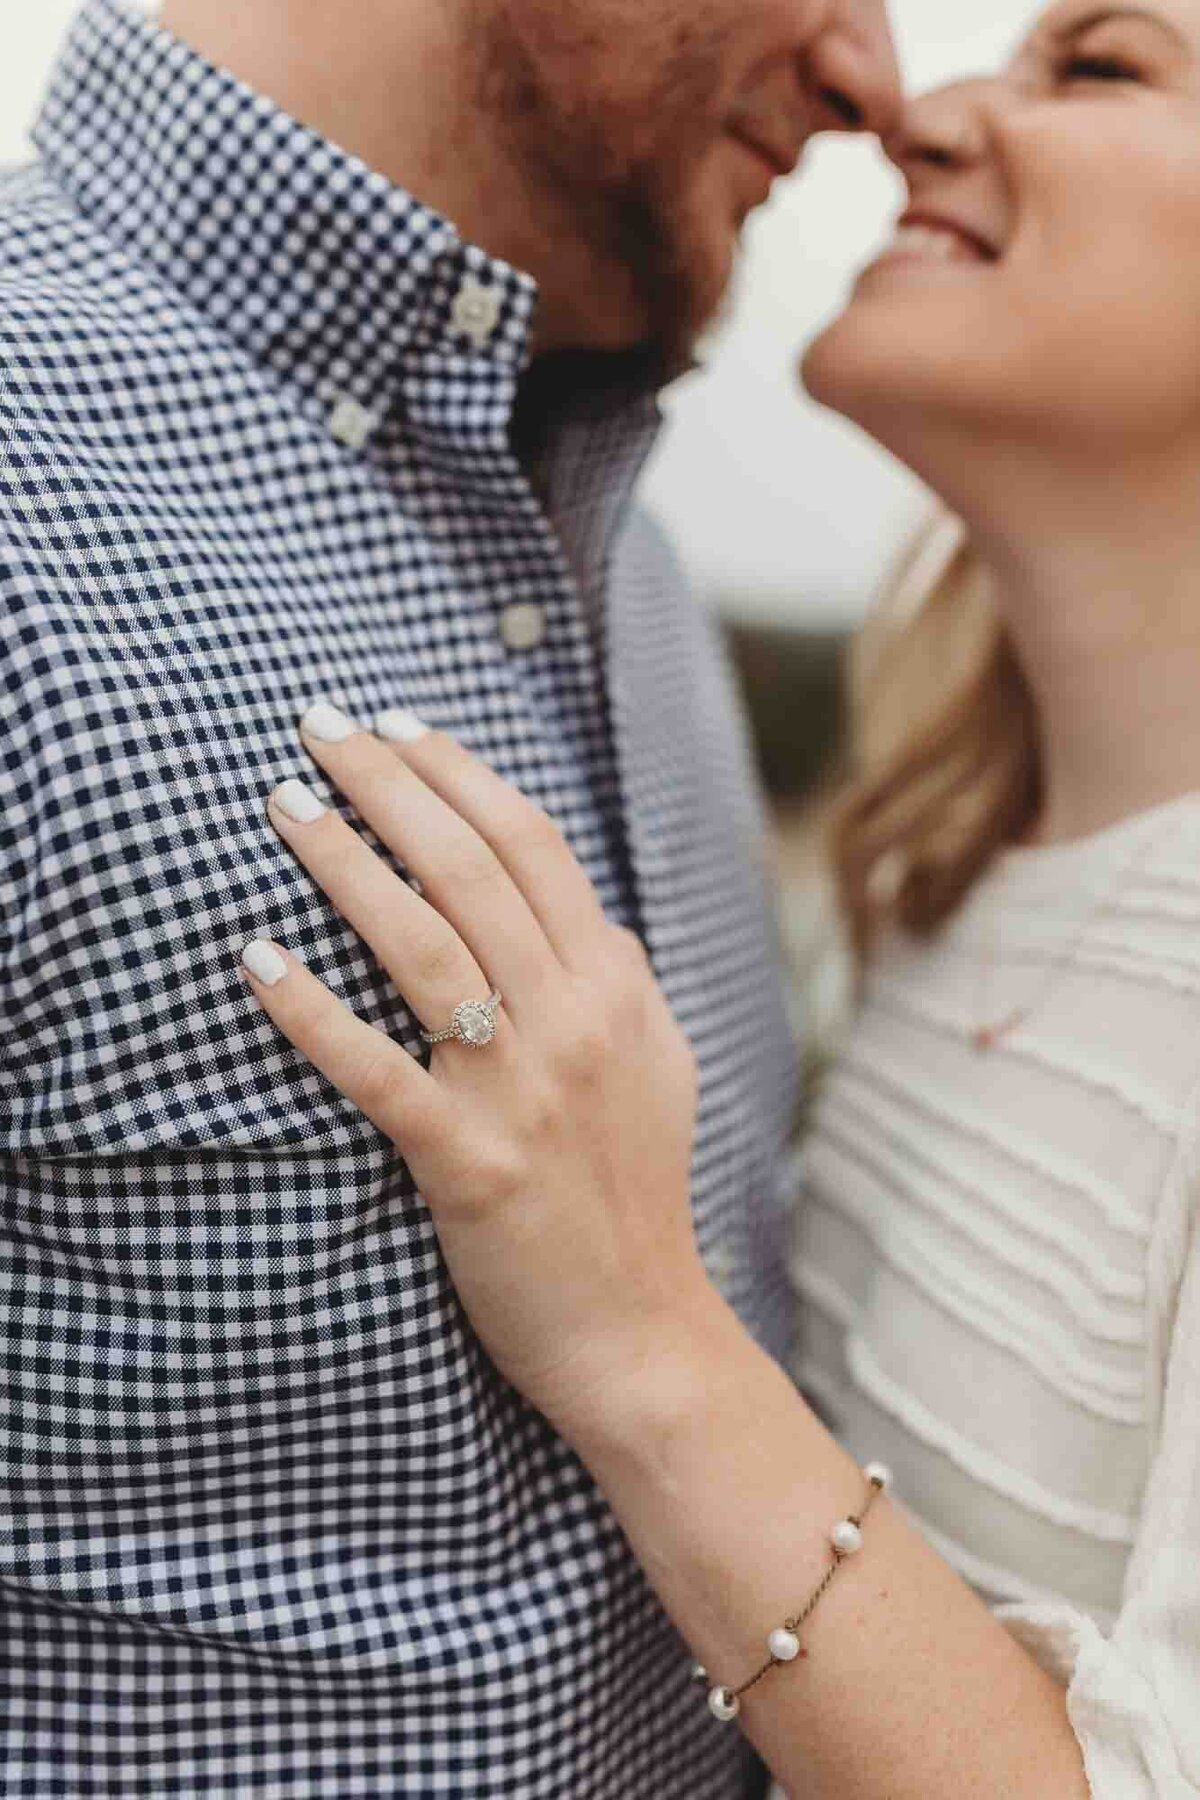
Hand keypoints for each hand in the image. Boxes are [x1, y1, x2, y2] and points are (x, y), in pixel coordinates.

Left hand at [238, 704, 714, 1442]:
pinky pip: (374, 1071)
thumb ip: (620, 976)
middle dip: (389, 785)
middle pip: (470, 869)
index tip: (395, 725)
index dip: (459, 773)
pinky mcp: (465, 1162)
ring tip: (284, 806)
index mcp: (616, 986)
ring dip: (347, 865)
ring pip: (422, 946)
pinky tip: (256, 959)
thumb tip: (579, 909)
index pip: (533, 845)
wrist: (641, 1329)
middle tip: (317, 726)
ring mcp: (521, 1090)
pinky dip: (311, 1011)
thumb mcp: (658, 1062)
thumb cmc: (636, 1190)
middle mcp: (574, 1021)